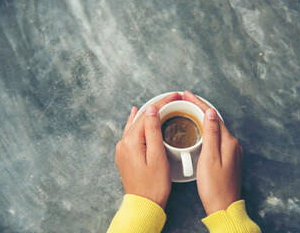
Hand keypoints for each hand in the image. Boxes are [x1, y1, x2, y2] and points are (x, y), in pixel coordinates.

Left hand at [115, 92, 181, 208]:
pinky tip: (137, 114)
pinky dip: (138, 123)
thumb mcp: (157, 156)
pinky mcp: (125, 155)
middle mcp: (123, 142)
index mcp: (131, 141)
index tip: (176, 95)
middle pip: (141, 117)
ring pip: (136, 124)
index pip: (148, 114)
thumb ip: (153, 131)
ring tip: (162, 103)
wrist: (143, 204)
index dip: (163, 103)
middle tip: (174, 98)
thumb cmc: (153, 185)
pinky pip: (131, 132)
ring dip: (149, 114)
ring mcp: (122, 149)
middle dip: (158, 106)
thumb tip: (151, 109)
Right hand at [183, 91, 242, 214]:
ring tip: (188, 110)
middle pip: (215, 119)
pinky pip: (216, 137)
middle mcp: (232, 144)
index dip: (198, 103)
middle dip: (199, 107)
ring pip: (215, 127)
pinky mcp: (227, 158)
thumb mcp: (209, 158)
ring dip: (202, 117)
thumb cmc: (214, 186)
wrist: (223, 206)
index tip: (186, 94)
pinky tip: (198, 130)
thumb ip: (211, 134)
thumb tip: (210, 112)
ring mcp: (230, 151)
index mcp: (228, 142)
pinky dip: (206, 129)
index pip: (212, 115)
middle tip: (184, 99)